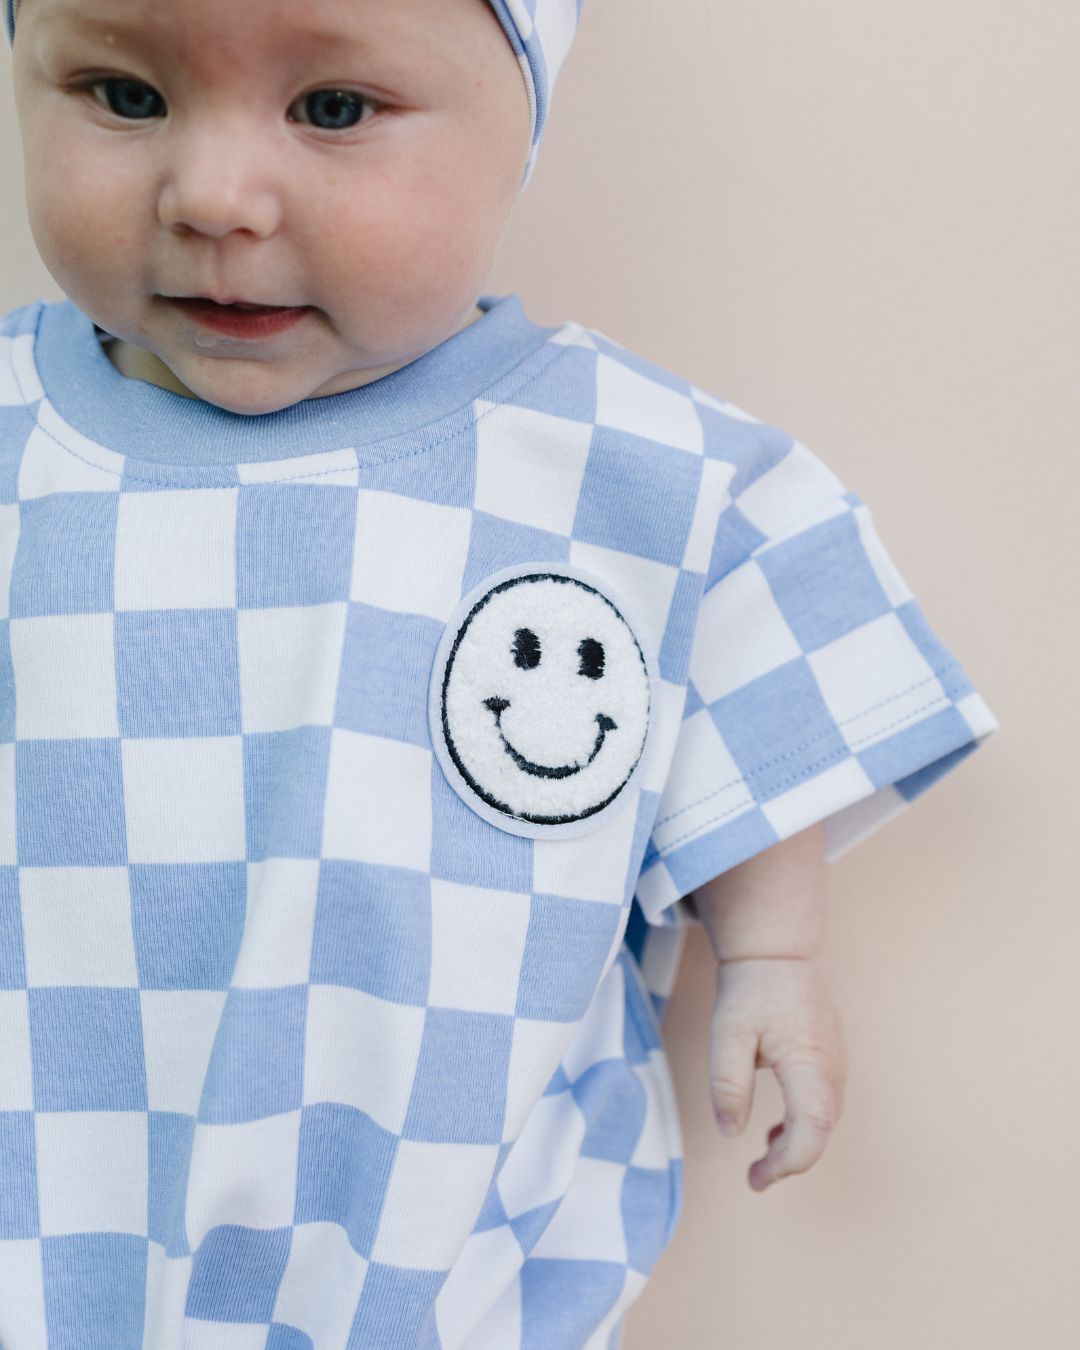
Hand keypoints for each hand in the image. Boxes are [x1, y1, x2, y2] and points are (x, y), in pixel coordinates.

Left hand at [709, 957, 846, 1191]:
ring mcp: (837, 1063)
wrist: (777, 951)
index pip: (812, 1128)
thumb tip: (732, 1131)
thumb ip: (729, 1083)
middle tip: (754, 1177)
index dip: (789, 1161)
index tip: (759, 1176)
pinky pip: (823, 1103)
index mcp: (809, 1062)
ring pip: (825, 1120)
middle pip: (821, 1131)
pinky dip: (802, 1125)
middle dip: (790, 1161)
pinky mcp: (830, 1059)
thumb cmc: (752, 989)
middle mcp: (833, 1067)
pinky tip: (774, 1133)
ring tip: (761, 1160)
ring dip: (797, 1144)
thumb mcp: (728, 1034)